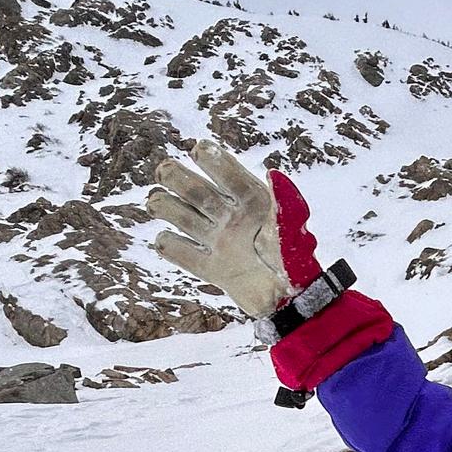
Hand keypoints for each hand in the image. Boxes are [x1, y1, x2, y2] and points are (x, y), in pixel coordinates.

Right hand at [147, 140, 324, 316]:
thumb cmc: (297, 262)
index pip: (232, 178)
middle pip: (201, 194)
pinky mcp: (215, 269)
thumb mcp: (293, 230)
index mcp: (255, 206)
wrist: (293, 303)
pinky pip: (189, 257)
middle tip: (163, 170)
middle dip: (180, 179)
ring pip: (188, 220)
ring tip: (154, 202)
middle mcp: (234, 221)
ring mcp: (222, 244)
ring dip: (169, 208)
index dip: (215, 162)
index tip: (198, 148)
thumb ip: (284, 203)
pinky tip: (162, 239)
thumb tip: (272, 173)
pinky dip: (174, 249)